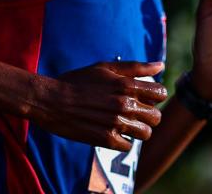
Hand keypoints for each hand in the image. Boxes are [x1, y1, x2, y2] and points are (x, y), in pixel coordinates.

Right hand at [30, 61, 167, 150]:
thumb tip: (160, 66)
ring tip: (125, 124)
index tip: (145, 96)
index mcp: (126, 85)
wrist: (51, 100)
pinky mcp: (106, 140)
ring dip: (138, 129)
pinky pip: (127, 146)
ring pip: (145, 134)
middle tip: (136, 112)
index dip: (155, 95)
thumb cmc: (78, 81)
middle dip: (149, 114)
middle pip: (156, 117)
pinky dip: (122, 141)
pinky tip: (111, 131)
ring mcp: (116, 124)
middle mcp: (125, 105)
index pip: (160, 94)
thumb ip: (135, 67)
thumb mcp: (105, 68)